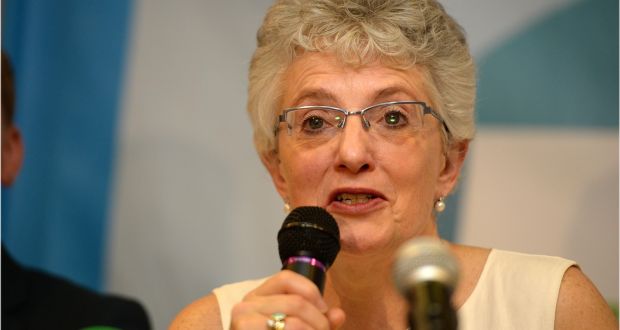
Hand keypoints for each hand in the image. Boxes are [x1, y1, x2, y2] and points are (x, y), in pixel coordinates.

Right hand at [230, 270, 345, 328]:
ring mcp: (242, 323)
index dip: (311, 291)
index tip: (324, 311)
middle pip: (296, 302)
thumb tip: (339, 314)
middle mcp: (245, 306)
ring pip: (293, 324)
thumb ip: (319, 323)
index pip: (286, 279)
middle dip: (319, 322)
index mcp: (257, 298)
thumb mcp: (297, 329)